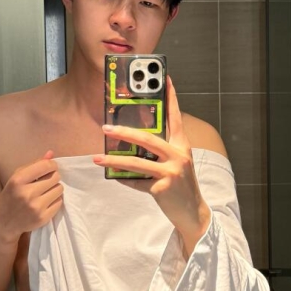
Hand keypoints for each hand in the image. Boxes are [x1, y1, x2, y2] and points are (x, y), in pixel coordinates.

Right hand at [0, 151, 63, 244]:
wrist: (3, 223)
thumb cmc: (11, 196)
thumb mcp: (16, 177)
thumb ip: (34, 165)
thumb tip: (51, 154)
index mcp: (18, 180)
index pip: (46, 166)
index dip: (51, 165)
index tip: (50, 168)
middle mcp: (27, 193)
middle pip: (55, 177)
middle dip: (53, 177)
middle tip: (46, 181)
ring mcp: (36, 207)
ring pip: (60, 189)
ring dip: (55, 189)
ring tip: (45, 192)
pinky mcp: (43, 218)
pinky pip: (60, 202)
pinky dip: (55, 200)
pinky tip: (45, 202)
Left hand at [94, 78, 211, 256]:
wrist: (193, 213)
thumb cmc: (181, 186)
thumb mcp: (176, 164)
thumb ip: (161, 152)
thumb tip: (133, 143)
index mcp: (182, 146)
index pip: (175, 117)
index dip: (171, 97)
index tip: (164, 78)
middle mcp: (179, 155)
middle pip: (148, 138)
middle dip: (124, 132)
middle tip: (106, 127)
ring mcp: (172, 171)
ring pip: (137, 162)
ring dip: (113, 160)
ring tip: (97, 158)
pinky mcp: (163, 188)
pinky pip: (137, 182)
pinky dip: (125, 180)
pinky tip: (115, 178)